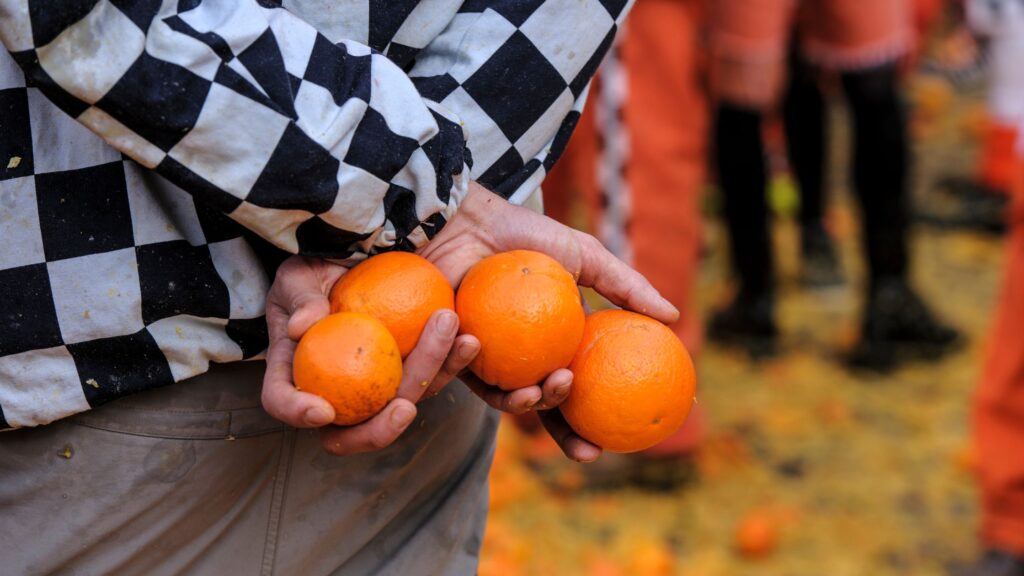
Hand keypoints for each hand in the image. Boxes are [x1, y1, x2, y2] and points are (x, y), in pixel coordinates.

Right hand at [261, 256, 476, 455]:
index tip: (323, 410)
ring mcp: (378, 385)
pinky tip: (470, 340)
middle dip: (380, 430)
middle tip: (404, 407)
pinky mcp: (412, 370)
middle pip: (352, 430)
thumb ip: (300, 297)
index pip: (283, 401)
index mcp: (296, 371)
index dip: (297, 413)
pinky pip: (435, 375)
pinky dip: (453, 361)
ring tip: (450, 347)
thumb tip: (301, 328)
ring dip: (430, 379)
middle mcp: (337, 391)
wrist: (356, 257)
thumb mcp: (300, 274)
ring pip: (404, 402)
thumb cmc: (314, 264)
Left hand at [419, 183, 674, 461]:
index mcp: (552, 344)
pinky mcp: (447, 351)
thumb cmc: (524, 236)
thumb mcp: (585, 256)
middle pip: (544, 412)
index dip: (592, 423)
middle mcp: (520, 358)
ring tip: (548, 387)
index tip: (614, 443)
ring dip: (529, 405)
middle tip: (588, 450)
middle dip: (566, 438)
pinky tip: (482, 349)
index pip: (576, 392)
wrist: (467, 222)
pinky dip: (475, 367)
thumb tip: (674, 317)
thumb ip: (627, 287)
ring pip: (507, 400)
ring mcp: (485, 359)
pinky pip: (462, 375)